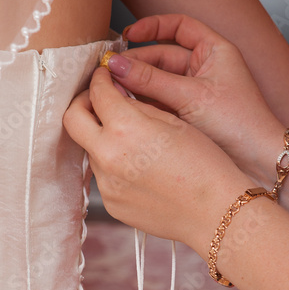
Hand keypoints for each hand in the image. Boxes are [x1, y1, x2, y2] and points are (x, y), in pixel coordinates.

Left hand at [63, 63, 247, 250]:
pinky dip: (115, 165)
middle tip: (99, 99)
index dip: (100, 79)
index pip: (97, 92)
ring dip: (103, 138)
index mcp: (125, 128)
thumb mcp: (174, 121)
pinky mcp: (112, 204)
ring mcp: (107, 184)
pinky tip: (141, 168)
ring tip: (132, 140)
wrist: (216, 212)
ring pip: (91, 149)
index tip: (105, 77)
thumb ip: (138, 106)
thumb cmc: (205, 164)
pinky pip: (104, 176)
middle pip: (72, 119)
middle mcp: (108, 156)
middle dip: (83, 103)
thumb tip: (116, 95)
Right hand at [104, 14, 288, 185]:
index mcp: (214, 51)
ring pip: (156, 82)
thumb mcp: (191, 96)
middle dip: (136, 63)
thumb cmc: (239, 124)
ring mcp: (194, 92)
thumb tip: (116, 65)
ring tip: (112, 91)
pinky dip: (142, 104)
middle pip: (160, 56)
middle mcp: (204, 68)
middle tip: (110, 72)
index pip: (178, 26)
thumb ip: (150, 80)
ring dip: (135, 85)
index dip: (151, 27)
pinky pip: (158, 102)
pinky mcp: (186, 115)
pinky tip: (125, 107)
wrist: (257, 162)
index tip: (127, 36)